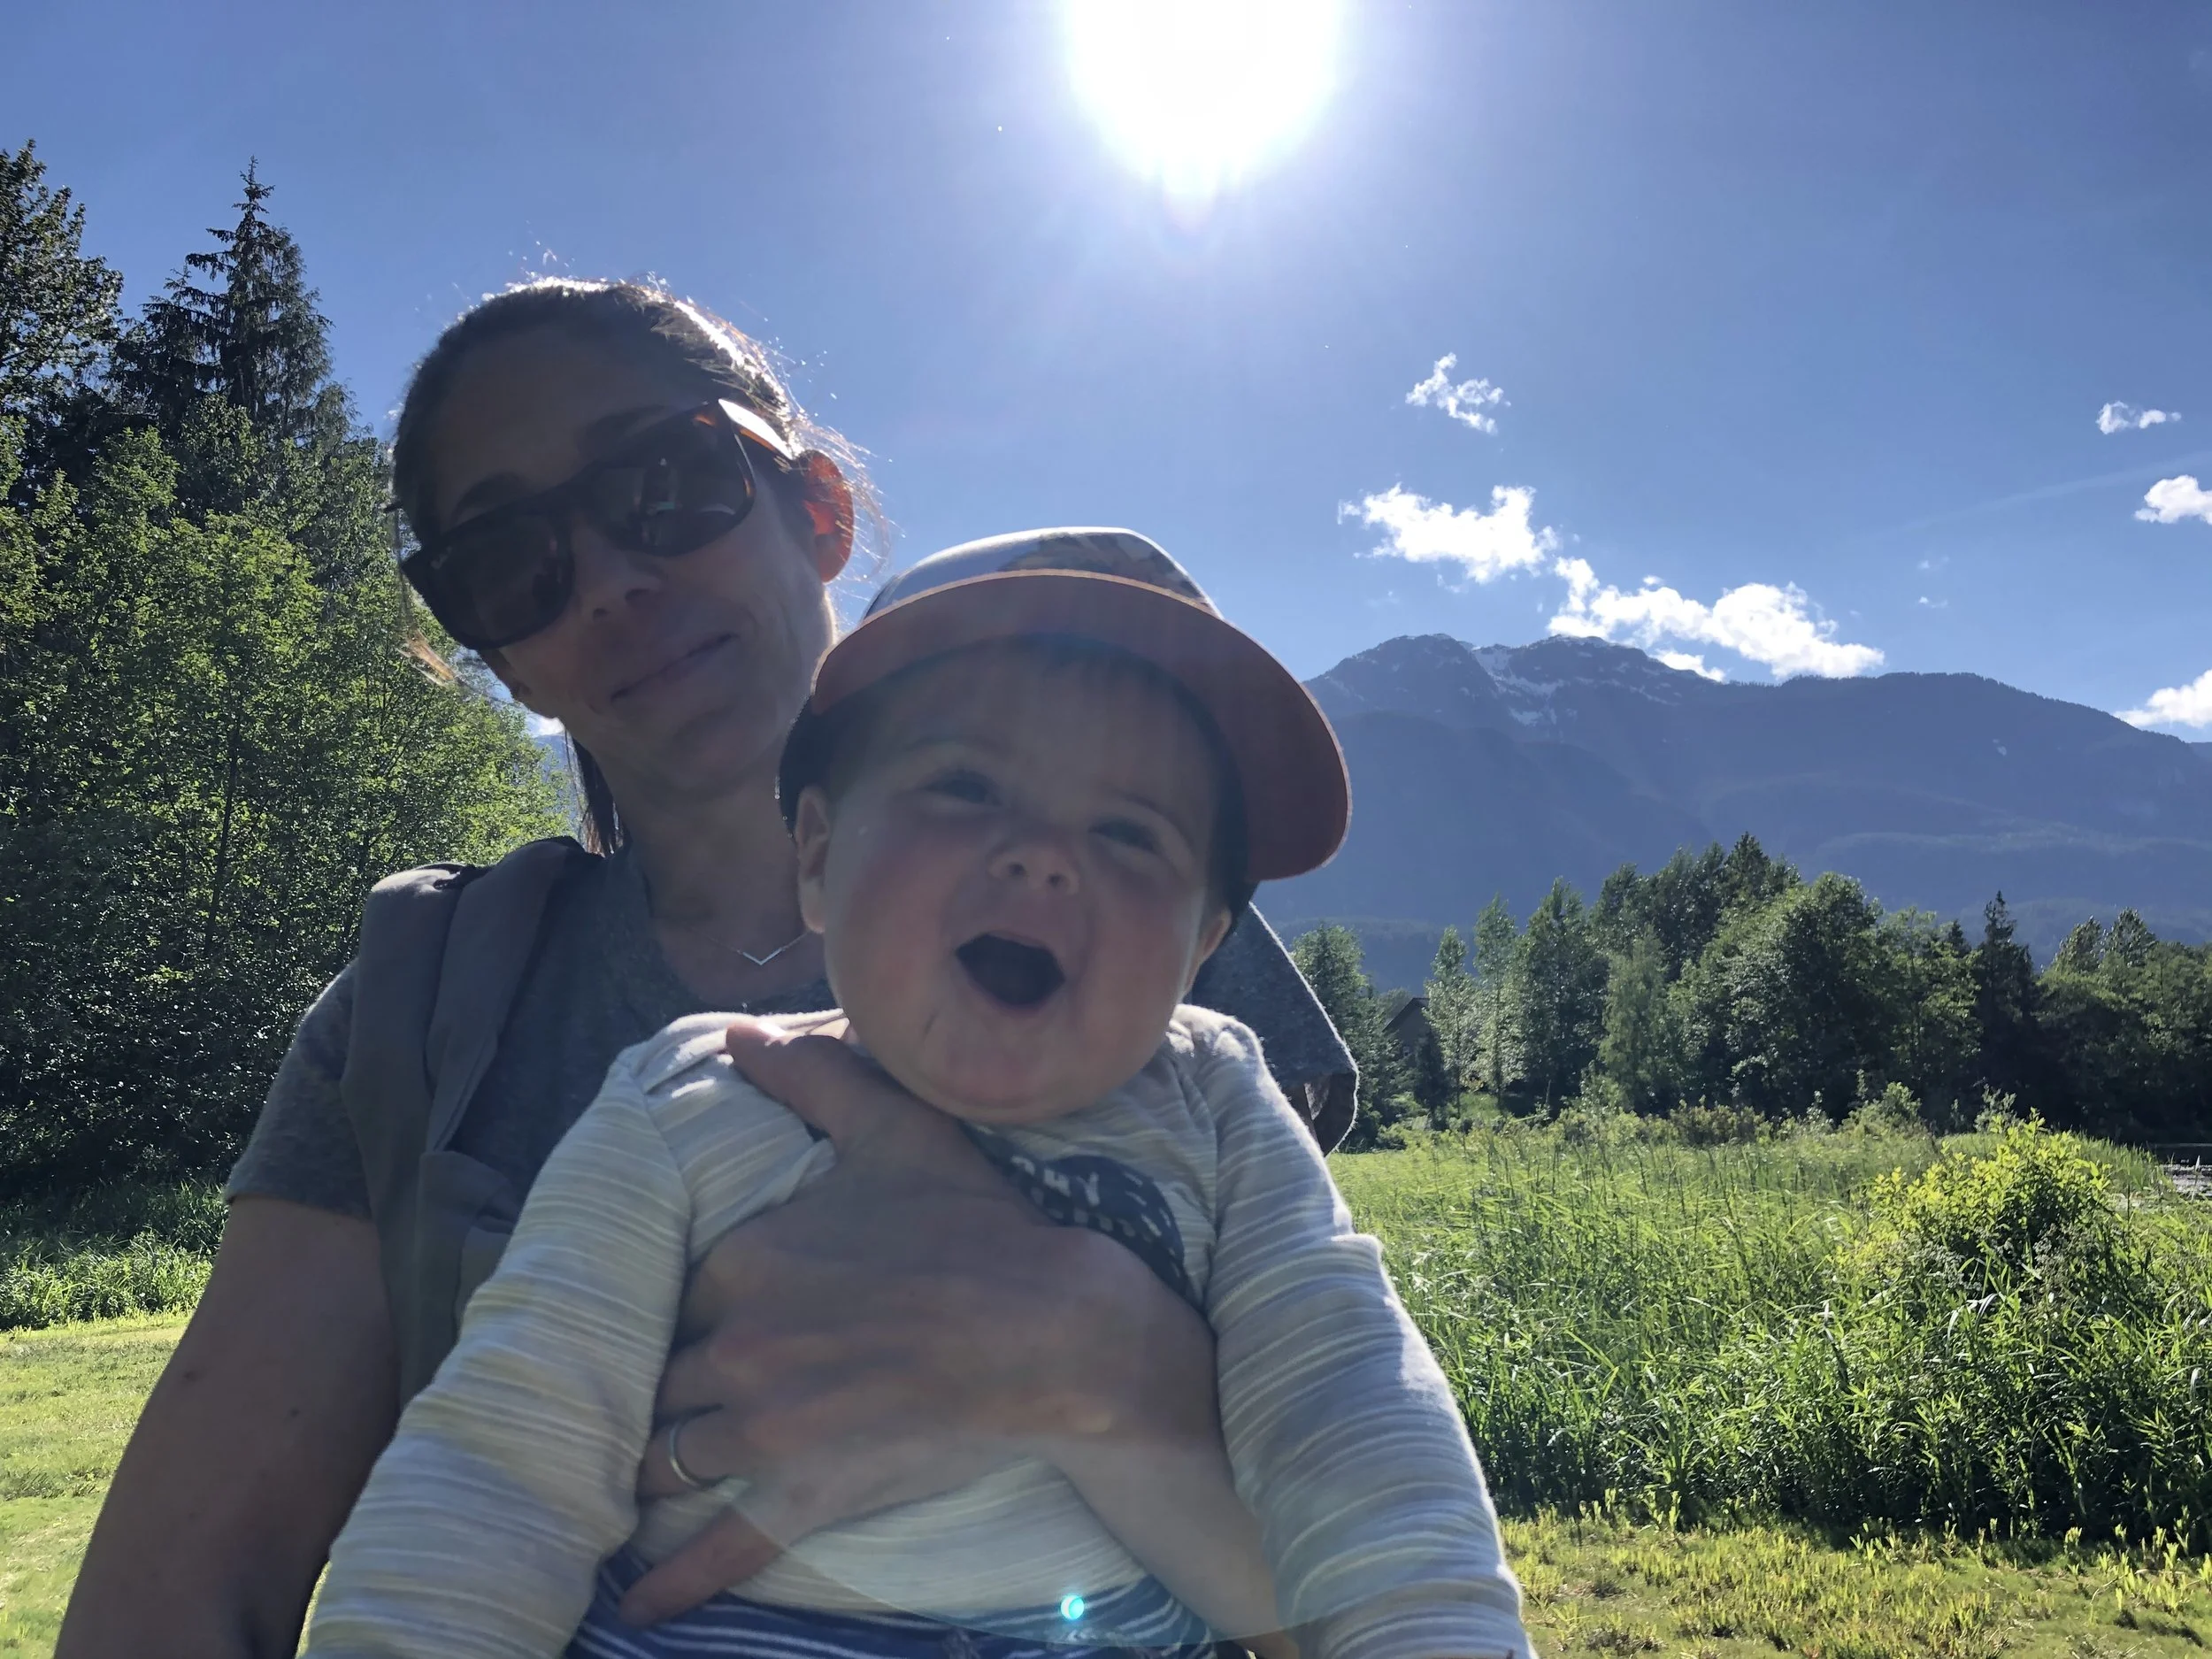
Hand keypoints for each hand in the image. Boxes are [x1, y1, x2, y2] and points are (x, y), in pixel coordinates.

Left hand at [621, 1016, 1217, 1623]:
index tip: (698, 1316)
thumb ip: (813, 1078)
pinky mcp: (806, 1492)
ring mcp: (767, 1427)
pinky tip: (637, 1608)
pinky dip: (674, 1583)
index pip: (677, 1292)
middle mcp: (740, 1345)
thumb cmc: (978, 1227)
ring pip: (670, 1454)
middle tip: (656, 1395)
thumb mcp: (898, 1134)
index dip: (686, 1307)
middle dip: (657, 1386)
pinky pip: (722, 1546)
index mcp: (748, 1261)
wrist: (1053, 1328)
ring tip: (624, 1482)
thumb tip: (739, 1034)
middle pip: (661, 1376)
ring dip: (647, 1466)